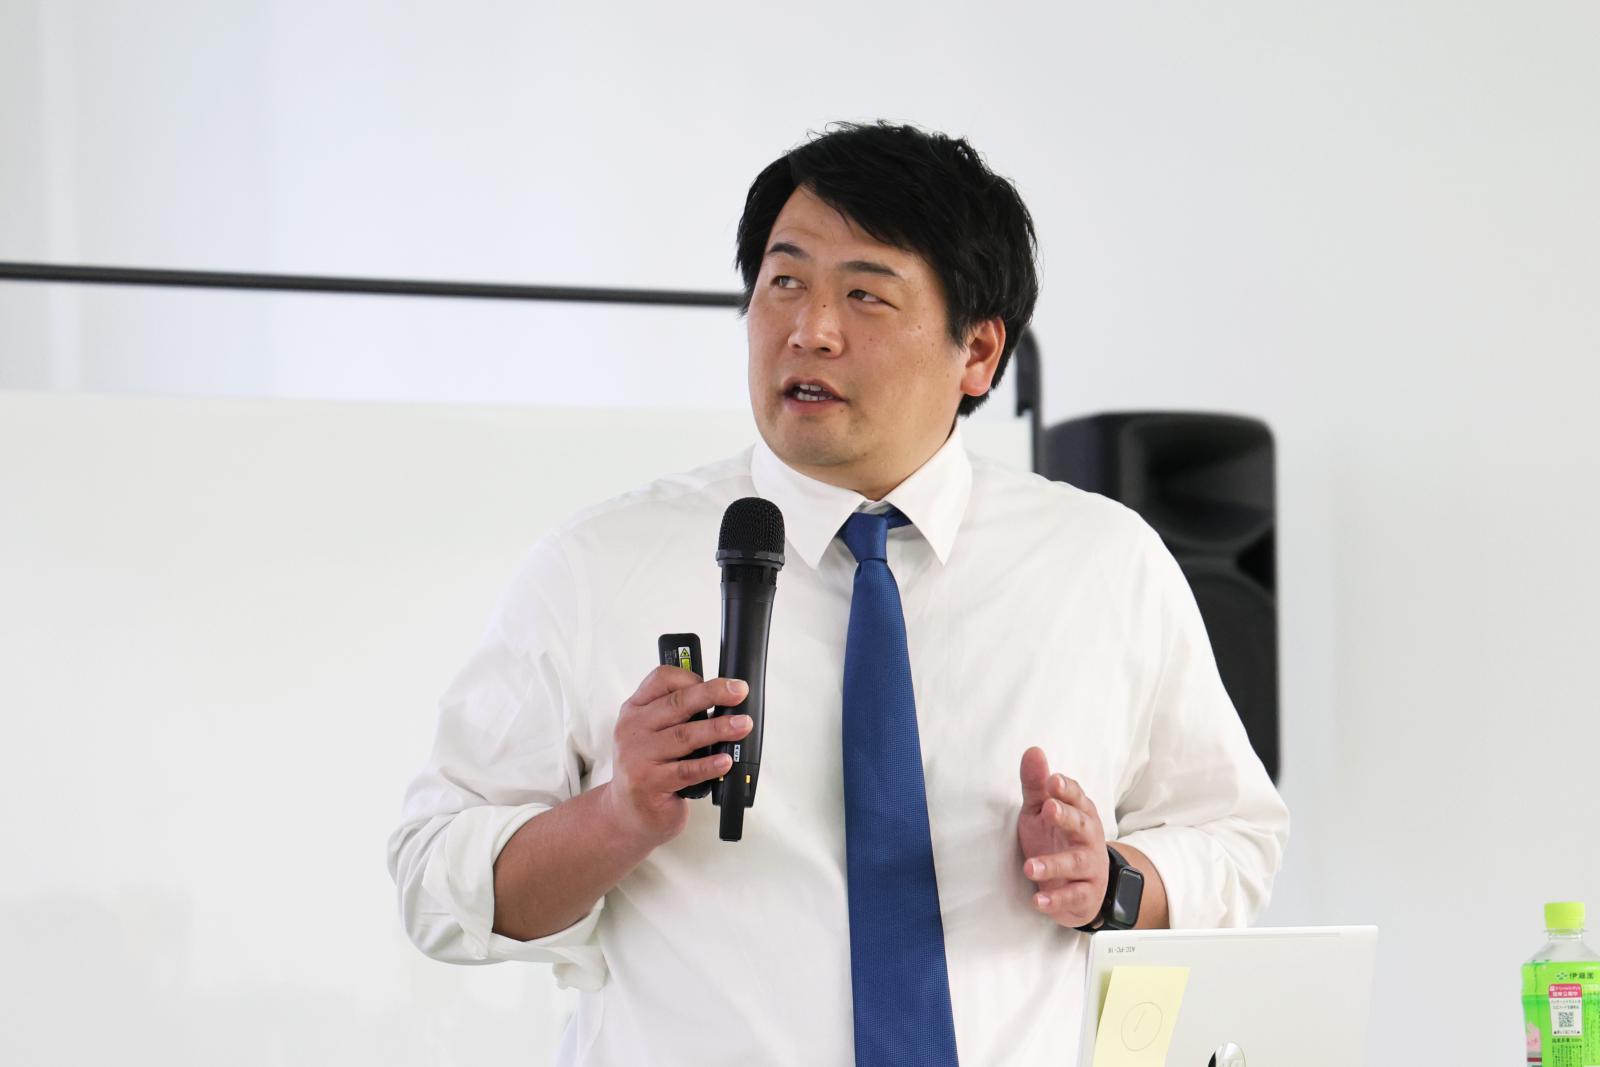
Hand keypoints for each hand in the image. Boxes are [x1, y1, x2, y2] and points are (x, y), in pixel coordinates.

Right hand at [600, 666, 751, 847]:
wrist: (626, 815)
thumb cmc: (648, 769)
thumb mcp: (652, 735)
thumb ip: (676, 717)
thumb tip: (725, 702)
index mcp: (635, 710)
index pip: (661, 680)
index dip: (691, 677)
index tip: (719, 682)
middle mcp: (632, 729)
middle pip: (677, 703)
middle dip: (712, 694)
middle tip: (739, 692)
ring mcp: (637, 757)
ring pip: (684, 736)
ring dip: (718, 729)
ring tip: (742, 725)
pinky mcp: (649, 784)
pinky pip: (685, 771)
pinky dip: (709, 765)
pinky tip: (725, 761)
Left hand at [1016, 746, 1108, 927]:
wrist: (1082, 886)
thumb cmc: (1057, 840)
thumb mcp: (1042, 812)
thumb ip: (1037, 785)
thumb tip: (1033, 750)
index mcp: (1080, 813)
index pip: (1076, 797)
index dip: (1065, 788)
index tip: (1052, 780)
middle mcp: (1088, 838)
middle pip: (1081, 824)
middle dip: (1066, 816)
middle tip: (1048, 809)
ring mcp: (1090, 867)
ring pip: (1076, 863)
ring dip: (1053, 864)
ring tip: (1029, 867)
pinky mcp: (1085, 895)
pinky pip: (1073, 897)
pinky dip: (1056, 900)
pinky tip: (1038, 901)